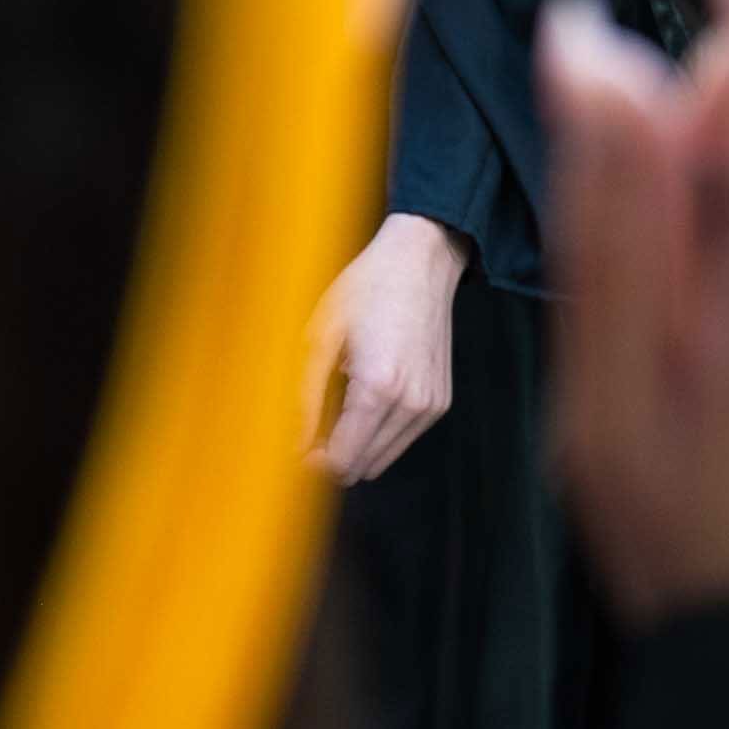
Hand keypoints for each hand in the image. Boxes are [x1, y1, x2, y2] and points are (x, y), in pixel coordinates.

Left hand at [303, 212, 470, 482]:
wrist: (421, 261)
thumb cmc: (364, 291)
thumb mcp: (318, 340)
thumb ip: (304, 401)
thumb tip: (290, 449)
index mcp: (379, 389)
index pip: (340, 462)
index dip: (308, 464)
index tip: (289, 447)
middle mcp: (412, 404)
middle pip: (360, 467)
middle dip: (329, 457)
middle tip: (308, 425)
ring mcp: (431, 405)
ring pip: (380, 459)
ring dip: (353, 447)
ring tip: (336, 407)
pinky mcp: (439, 401)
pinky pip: (399, 439)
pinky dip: (375, 433)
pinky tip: (363, 399)